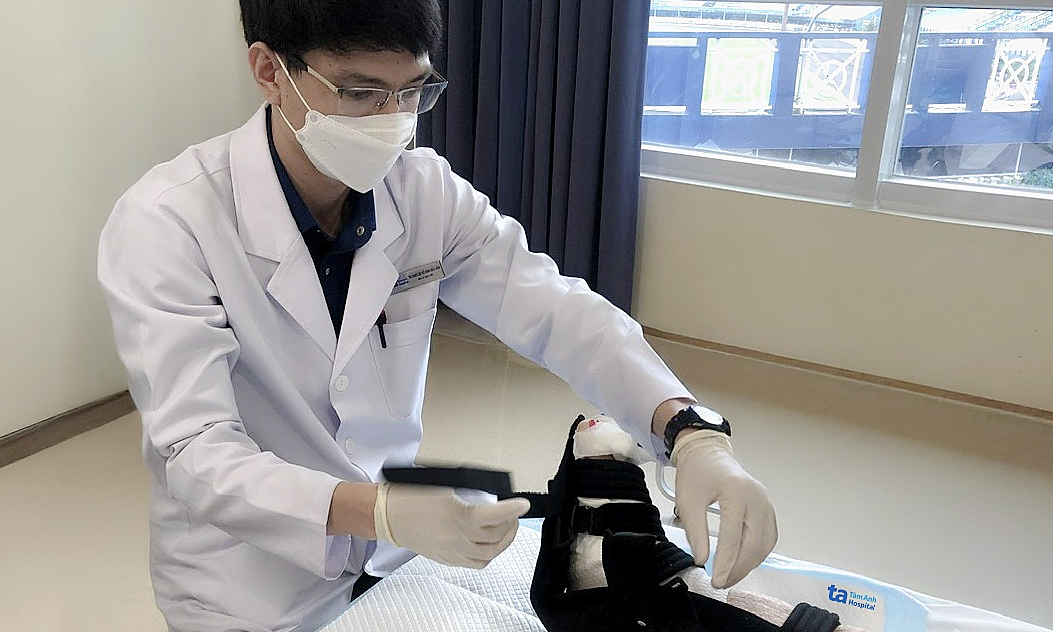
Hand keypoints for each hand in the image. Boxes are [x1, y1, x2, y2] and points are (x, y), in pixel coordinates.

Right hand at [374, 483, 530, 568]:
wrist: (388, 516)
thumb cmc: (411, 496)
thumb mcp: (445, 486)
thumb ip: (471, 493)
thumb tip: (492, 497)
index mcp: (456, 515)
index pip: (495, 516)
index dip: (513, 510)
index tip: (523, 505)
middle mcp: (456, 536)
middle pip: (496, 536)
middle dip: (511, 523)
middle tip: (514, 513)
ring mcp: (452, 551)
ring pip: (490, 553)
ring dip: (504, 541)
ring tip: (507, 528)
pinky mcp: (447, 559)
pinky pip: (477, 563)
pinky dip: (490, 554)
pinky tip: (491, 544)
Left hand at [671, 430, 776, 587]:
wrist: (708, 454)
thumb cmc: (697, 474)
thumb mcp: (688, 501)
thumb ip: (696, 532)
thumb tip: (702, 560)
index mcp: (737, 492)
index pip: (734, 536)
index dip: (725, 562)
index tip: (715, 579)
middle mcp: (757, 498)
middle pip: (753, 543)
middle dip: (738, 568)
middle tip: (721, 583)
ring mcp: (766, 503)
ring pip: (764, 544)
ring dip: (749, 565)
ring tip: (729, 577)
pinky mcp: (767, 509)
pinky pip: (768, 538)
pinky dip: (756, 554)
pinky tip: (742, 563)